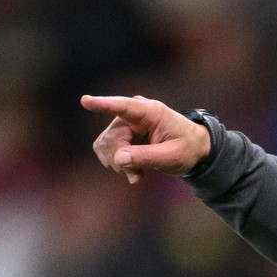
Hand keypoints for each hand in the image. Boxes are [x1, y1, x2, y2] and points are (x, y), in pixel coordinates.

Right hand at [81, 94, 210, 182]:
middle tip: (137, 176)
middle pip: (112, 138)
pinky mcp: (118, 134)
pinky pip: (104, 151)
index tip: (85, 101)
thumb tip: (118, 158)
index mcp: (151, 112)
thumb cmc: (186, 149)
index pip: (123, 106)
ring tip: (138, 172)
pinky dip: (116, 165)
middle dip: (121, 160)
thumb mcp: (172, 157)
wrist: (191, 149)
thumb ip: (146, 157)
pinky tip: (132, 170)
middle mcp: (133, 114)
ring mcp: (123, 123)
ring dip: (118, 164)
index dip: (103, 105)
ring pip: (104, 145)